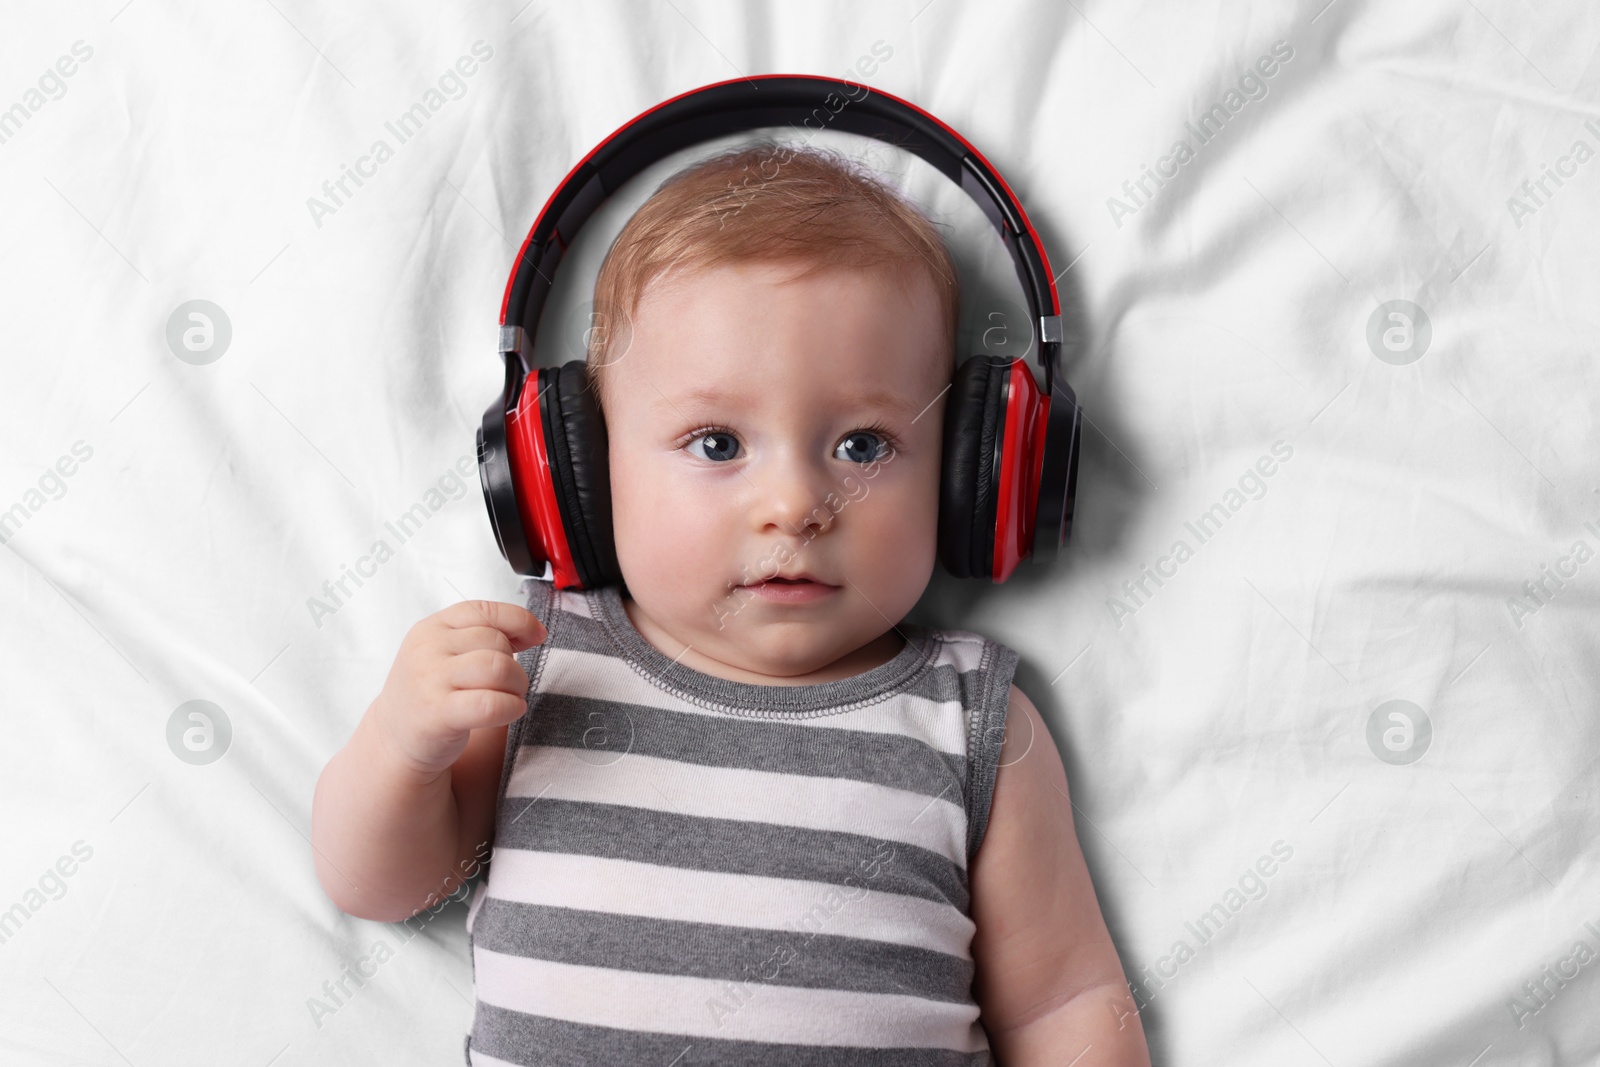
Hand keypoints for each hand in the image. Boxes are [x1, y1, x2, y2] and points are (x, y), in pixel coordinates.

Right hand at [368, 600, 546, 779]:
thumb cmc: (432, 692)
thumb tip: (535, 631)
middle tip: (511, 685)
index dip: (519, 620)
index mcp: (431, 627)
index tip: (537, 636)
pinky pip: (492, 704)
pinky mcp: (437, 713)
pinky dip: (511, 707)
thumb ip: (484, 635)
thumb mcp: (447, 653)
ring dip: (517, 685)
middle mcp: (427, 648)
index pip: (484, 610)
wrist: (393, 739)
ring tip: (511, 697)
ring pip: (498, 668)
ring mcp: (430, 680)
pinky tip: (509, 712)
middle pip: (496, 642)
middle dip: (516, 664)